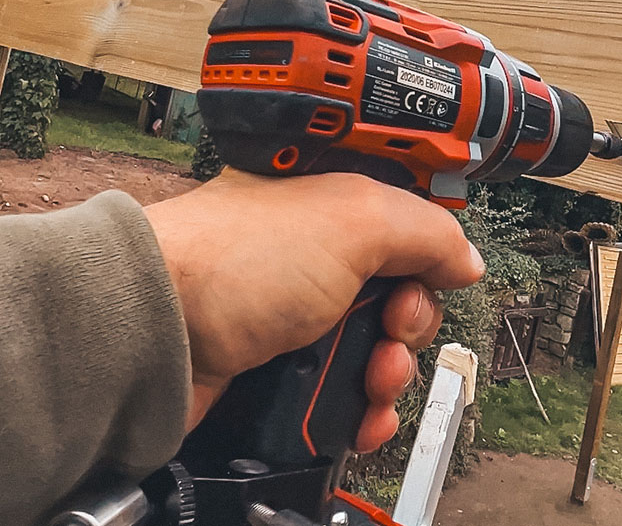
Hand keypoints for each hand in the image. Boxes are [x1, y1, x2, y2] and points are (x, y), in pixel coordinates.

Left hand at [143, 169, 483, 451]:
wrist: (155, 336)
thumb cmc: (232, 261)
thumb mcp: (354, 221)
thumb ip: (426, 231)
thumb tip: (465, 258)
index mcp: (336, 204)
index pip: (412, 227)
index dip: (432, 256)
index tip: (433, 276)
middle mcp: (320, 255)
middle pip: (403, 296)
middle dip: (411, 326)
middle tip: (390, 331)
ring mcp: (300, 313)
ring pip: (377, 350)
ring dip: (390, 375)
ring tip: (371, 380)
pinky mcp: (283, 366)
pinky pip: (343, 392)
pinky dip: (362, 410)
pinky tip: (363, 417)